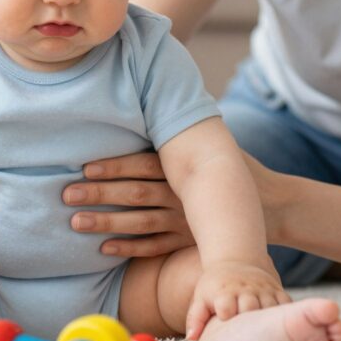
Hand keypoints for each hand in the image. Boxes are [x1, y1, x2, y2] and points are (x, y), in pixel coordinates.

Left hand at [65, 150, 286, 256]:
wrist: (274, 206)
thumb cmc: (236, 167)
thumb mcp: (215, 144)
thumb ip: (182, 132)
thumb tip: (155, 93)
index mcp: (185, 167)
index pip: (144, 164)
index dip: (115, 165)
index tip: (84, 166)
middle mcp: (183, 194)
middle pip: (136, 194)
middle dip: (100, 194)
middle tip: (66, 195)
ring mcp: (186, 220)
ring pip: (141, 223)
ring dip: (107, 223)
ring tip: (76, 222)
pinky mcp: (190, 242)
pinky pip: (155, 248)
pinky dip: (130, 248)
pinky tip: (103, 248)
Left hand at [184, 261, 290, 340]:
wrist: (236, 259)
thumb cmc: (215, 285)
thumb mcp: (200, 298)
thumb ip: (195, 318)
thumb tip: (192, 338)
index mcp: (224, 292)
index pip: (225, 307)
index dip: (226, 317)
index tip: (225, 324)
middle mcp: (245, 289)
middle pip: (250, 307)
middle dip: (248, 320)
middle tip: (247, 335)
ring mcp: (263, 289)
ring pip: (270, 306)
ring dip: (268, 320)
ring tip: (264, 334)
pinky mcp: (277, 289)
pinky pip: (286, 303)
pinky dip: (286, 314)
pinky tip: (281, 326)